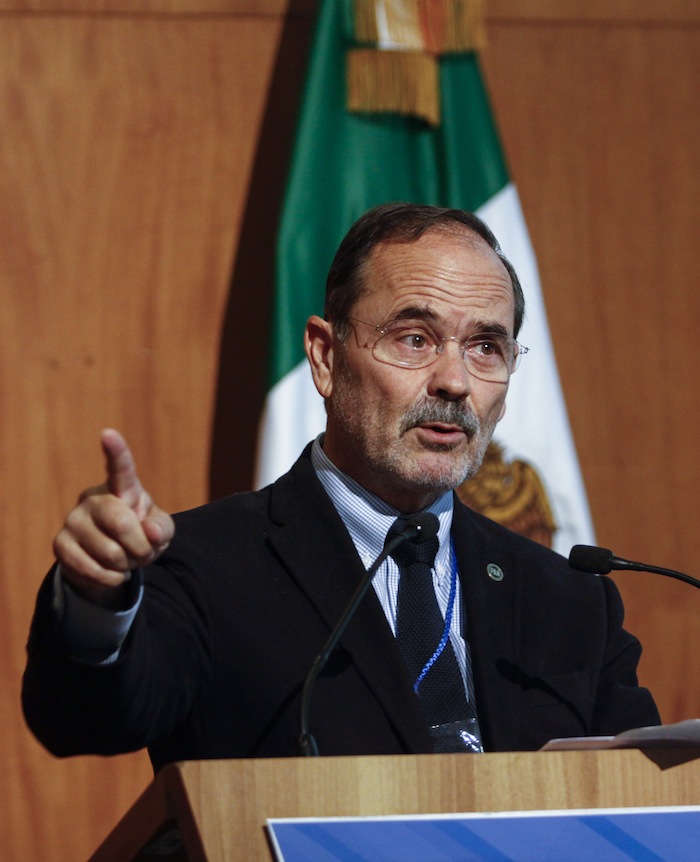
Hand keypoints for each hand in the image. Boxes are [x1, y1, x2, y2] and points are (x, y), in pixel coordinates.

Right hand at [53, 429, 174, 603]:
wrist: (112, 560)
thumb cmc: (141, 534)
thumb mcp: (161, 530)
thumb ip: (163, 528)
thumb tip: (151, 533)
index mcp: (122, 488)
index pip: (120, 467)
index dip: (116, 451)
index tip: (108, 433)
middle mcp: (93, 498)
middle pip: (121, 523)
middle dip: (141, 547)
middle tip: (144, 552)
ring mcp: (73, 520)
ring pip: (110, 553)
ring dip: (128, 565)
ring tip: (127, 560)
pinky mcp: (60, 544)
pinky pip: (93, 570)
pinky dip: (112, 578)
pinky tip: (114, 573)